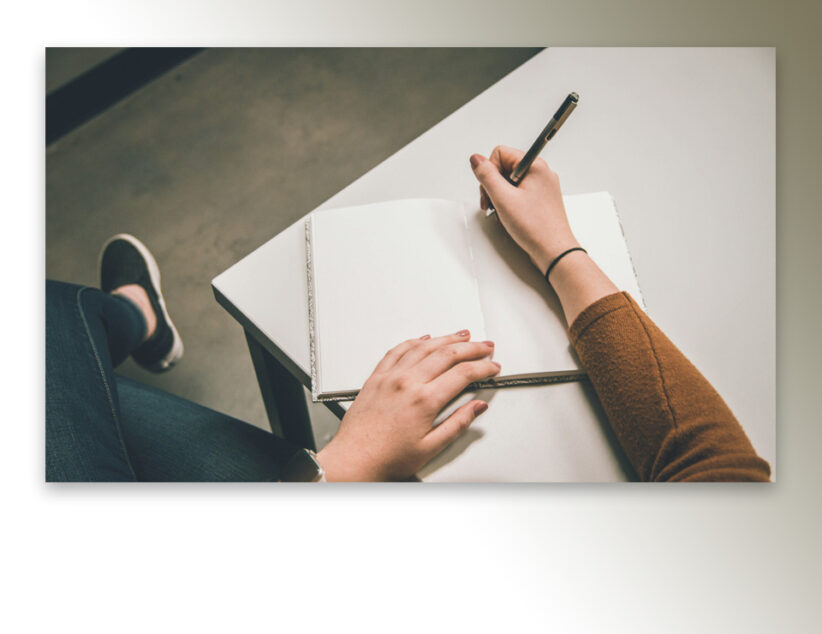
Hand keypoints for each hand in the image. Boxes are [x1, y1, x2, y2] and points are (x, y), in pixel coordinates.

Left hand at [316, 330, 499, 480]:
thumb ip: (457, 424)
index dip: (483, 368)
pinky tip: (424, 338)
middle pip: (447, 354)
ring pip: (424, 347)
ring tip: (462, 335)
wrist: (354, 458)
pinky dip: (414, 341)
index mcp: (424, 400)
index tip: (492, 367)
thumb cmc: (387, 457)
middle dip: (472, 348)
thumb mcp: (431, 447)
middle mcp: (407, 383)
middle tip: (485, 346)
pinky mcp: (376, 377)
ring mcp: (390, 377)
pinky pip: (397, 350)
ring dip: (446, 338)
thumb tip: (476, 408)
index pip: (462, 374)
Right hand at [470, 146, 580, 274]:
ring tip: (501, 212)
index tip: (490, 189)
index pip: (500, 153)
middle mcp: (540, 173)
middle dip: (493, 185)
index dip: (489, 171)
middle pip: (504, 167)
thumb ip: (486, 176)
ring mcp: (542, 186)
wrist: (554, 251)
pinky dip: (509, 203)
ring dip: (500, 196)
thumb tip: (476, 159)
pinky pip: (519, 193)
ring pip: (510, 182)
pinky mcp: (540, 199)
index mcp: (535, 166)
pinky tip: (509, 216)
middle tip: (493, 203)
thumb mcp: (503, 198)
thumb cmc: (536, 227)